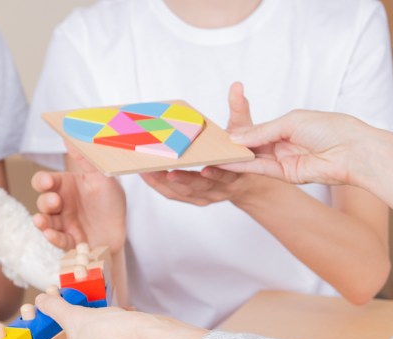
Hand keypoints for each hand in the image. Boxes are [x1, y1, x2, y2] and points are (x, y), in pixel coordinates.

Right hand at [31, 142, 125, 252]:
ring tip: (41, 221)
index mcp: (65, 187)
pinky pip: (58, 240)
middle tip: (55, 202)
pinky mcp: (70, 241)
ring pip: (46, 222)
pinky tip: (50, 234)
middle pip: (43, 202)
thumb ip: (85, 159)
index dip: (42, 182)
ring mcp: (63, 224)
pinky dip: (52, 238)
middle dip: (46, 202)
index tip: (48, 182)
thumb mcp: (101, 178)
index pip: (45, 182)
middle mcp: (61, 205)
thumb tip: (70, 135)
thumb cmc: (110, 202)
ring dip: (42, 221)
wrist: (121, 230)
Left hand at [139, 82, 261, 206]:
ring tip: (147, 171)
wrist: (246, 181)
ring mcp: (205, 196)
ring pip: (183, 193)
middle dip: (183, 180)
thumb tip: (237, 86)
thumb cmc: (242, 150)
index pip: (227, 175)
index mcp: (236, 172)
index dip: (217, 173)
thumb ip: (239, 109)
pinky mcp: (192, 198)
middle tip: (168, 172)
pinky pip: (173, 194)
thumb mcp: (245, 129)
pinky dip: (159, 185)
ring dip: (164, 183)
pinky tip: (146, 173)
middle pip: (200, 187)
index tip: (206, 168)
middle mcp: (220, 188)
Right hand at [224, 110, 369, 185]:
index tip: (217, 133)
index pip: (255, 130)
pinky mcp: (286, 175)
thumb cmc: (330, 128)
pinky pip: (260, 169)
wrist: (353, 150)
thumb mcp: (291, 122)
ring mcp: (283, 160)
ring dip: (233, 158)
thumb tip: (237, 137)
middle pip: (251, 146)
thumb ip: (262, 131)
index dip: (237, 132)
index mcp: (286, 126)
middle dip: (231, 146)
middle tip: (208, 146)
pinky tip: (227, 162)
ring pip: (253, 159)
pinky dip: (244, 166)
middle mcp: (283, 144)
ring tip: (211, 156)